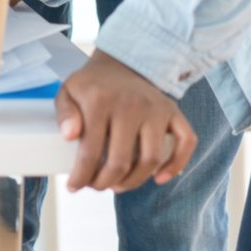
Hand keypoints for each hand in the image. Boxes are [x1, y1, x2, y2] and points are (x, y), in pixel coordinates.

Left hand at [56, 50, 197, 192]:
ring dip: (134, 181)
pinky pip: (185, 142)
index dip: (81, 176)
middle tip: (96, 186)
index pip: (90, 151)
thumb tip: (69, 136)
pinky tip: (160, 178)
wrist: (122, 63)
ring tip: (118, 186)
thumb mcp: (67, 92)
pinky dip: (176, 164)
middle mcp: (131, 105)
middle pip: (120, 161)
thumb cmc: (92, 85)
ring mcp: (156, 108)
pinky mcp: (173, 112)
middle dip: (105, 183)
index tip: (74, 187)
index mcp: (100, 101)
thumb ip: (64, 114)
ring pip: (150, 159)